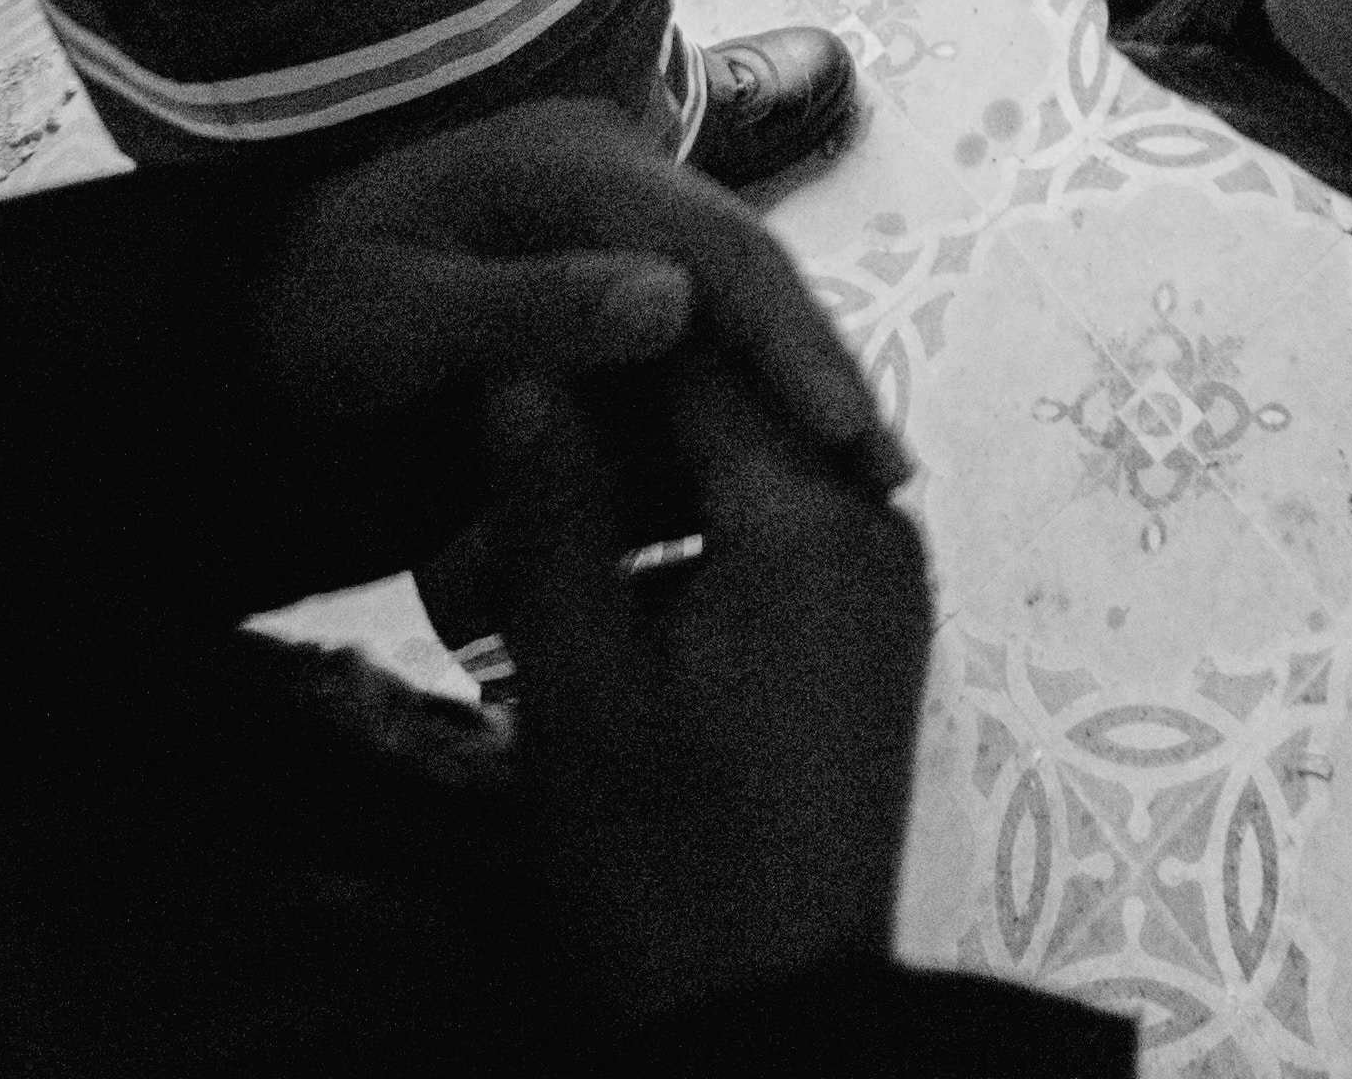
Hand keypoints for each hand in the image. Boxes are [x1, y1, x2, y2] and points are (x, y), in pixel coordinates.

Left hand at [249, 98, 903, 480]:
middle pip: (747, 267)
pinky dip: (741, 391)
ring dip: (792, 382)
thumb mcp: (393, 319)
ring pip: (735, 299)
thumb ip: (524, 309)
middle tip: (886, 475)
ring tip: (858, 475)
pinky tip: (779, 457)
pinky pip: (698, 326)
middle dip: (817, 365)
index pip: (711, 245)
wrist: (255, 308)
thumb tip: (672, 304)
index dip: (787, 338)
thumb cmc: (309, 312)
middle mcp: (612, 170)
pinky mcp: (612, 264)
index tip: (842, 430)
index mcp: (565, 165)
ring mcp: (617, 214)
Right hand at [484, 340, 935, 1021]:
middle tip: (470, 490)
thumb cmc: (660, 863)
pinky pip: (766, 543)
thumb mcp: (576, 680)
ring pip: (734, 483)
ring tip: (490, 571)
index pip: (697, 360)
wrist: (767, 1020)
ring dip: (622, 506)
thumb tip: (519, 365)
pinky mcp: (866, 640)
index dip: (588, 340)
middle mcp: (875, 528)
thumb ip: (551, 507)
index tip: (491, 343)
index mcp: (814, 522)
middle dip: (596, 442)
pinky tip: (574, 606)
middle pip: (721, 416)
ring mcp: (882, 588)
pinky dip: (675, 556)